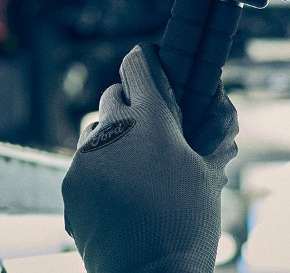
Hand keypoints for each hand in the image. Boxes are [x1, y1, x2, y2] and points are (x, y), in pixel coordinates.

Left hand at [62, 42, 236, 272]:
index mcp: (151, 120)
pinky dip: (99, 172)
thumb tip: (221, 114)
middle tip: (152, 128)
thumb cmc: (188, 226)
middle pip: (113, 95)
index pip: (137, 66)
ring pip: (95, 130)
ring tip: (134, 167)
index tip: (154, 66)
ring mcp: (85, 159)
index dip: (147, 63)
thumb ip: (209, 138)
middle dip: (131, 103)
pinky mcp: (69, 187)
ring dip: (112, 138)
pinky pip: (83, 165)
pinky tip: (119, 196)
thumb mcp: (209, 176)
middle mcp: (111, 131)